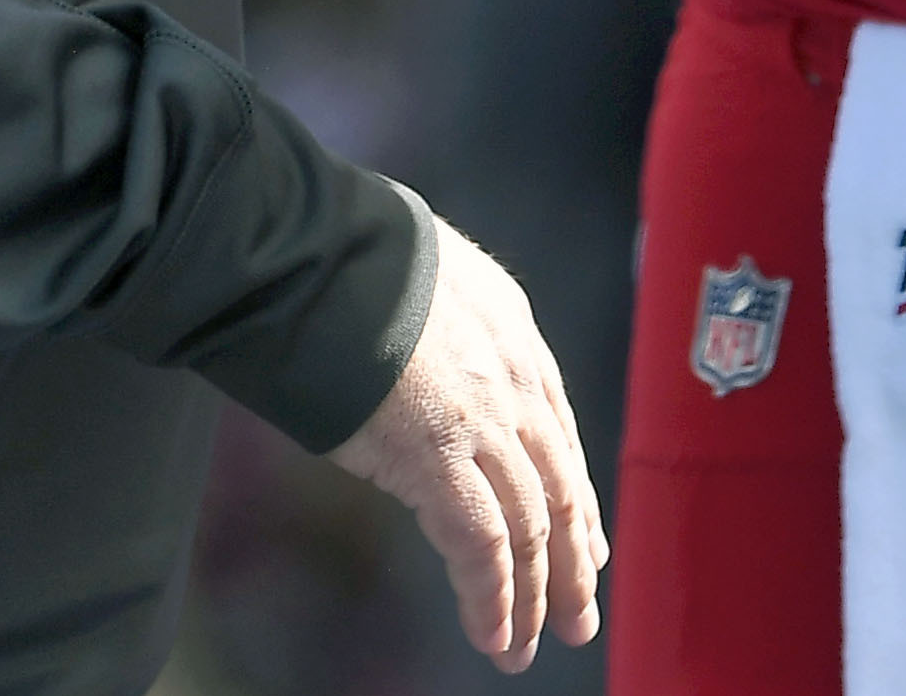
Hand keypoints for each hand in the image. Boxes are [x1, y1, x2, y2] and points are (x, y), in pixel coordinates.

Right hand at [329, 209, 605, 672]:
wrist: (318, 258)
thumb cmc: (345, 264)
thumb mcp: (424, 280)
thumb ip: (445, 325)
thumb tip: (425, 359)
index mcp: (511, 330)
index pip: (558, 430)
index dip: (573, 493)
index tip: (588, 540)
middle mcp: (512, 377)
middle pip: (559, 485)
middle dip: (575, 558)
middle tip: (582, 613)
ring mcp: (484, 420)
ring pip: (532, 525)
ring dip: (537, 595)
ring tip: (533, 646)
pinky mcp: (442, 458)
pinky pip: (483, 545)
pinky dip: (493, 598)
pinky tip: (495, 637)